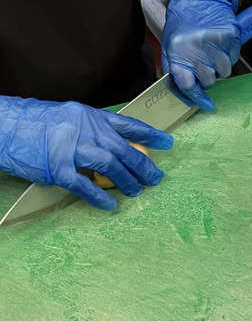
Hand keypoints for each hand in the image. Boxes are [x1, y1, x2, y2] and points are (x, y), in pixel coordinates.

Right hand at [0, 96, 173, 209]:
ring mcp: (72, 149)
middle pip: (123, 148)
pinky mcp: (57, 168)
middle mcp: (86, 130)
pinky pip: (83, 185)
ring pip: (109, 165)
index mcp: (92, 117)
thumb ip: (94, 128)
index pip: (128, 124)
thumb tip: (117, 142)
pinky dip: (99, 196)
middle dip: (143, 165)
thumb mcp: (72, 116)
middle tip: (155, 178)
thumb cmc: (40, 122)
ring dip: (126, 180)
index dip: (149, 135)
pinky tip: (110, 204)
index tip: (167, 143)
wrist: (7, 126)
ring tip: (137, 191)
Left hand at [161, 0, 242, 110]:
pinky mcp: (231, 37)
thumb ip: (175, 68)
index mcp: (178, 51)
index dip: (195, 96)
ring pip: (224, 72)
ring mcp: (216, 43)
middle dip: (207, 78)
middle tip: (204, 67)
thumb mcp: (170, 44)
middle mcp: (198, 48)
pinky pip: (233, 59)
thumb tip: (183, 91)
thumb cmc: (183, 21)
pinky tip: (220, 46)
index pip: (187, 84)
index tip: (203, 103)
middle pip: (208, 81)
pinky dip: (228, 57)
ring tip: (212, 54)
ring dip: (219, 68)